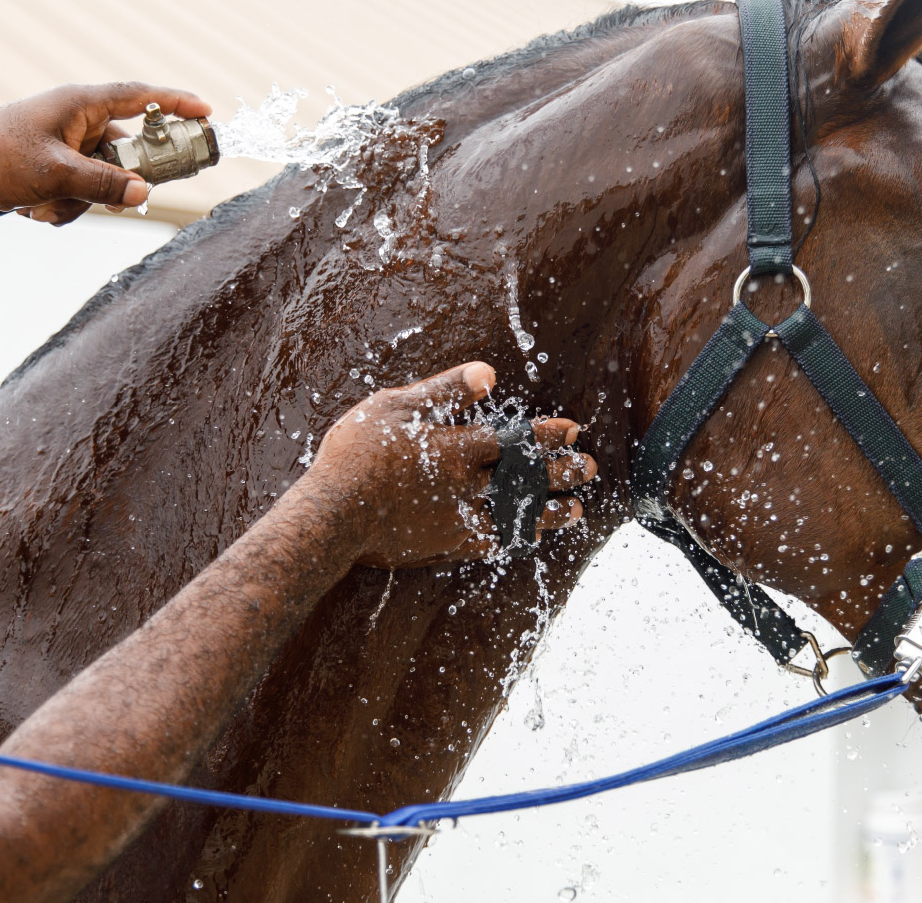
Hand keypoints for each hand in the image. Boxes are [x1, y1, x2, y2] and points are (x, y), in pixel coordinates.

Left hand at [0, 82, 211, 225]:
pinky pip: (76, 188)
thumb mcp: (54, 173)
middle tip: (116, 198)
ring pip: (98, 177)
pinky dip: (61, 204)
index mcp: (80, 104)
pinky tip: (33, 207)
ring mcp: (64, 143)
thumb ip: (103, 184)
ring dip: (78, 199)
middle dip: (113, 182)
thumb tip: (144, 191)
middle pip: (123, 151)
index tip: (206, 111)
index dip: (175, 103)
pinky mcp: (52, 163)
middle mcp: (76, 120)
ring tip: (44, 203)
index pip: (140, 98)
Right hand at [298, 362, 596, 567]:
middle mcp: (467, 487)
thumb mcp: (395, 407)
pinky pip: (492, 544)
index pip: (516, 439)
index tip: (573, 431)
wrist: (331, 517)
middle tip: (589, 468)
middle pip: (526, 480)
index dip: (547, 435)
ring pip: (517, 517)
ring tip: (576, 510)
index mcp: (457, 448)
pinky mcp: (444, 547)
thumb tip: (488, 375)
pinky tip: (528, 537)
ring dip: (550, 512)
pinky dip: (515, 539)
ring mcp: (458, 521)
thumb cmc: (356, 454)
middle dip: (562, 473)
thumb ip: (444, 391)